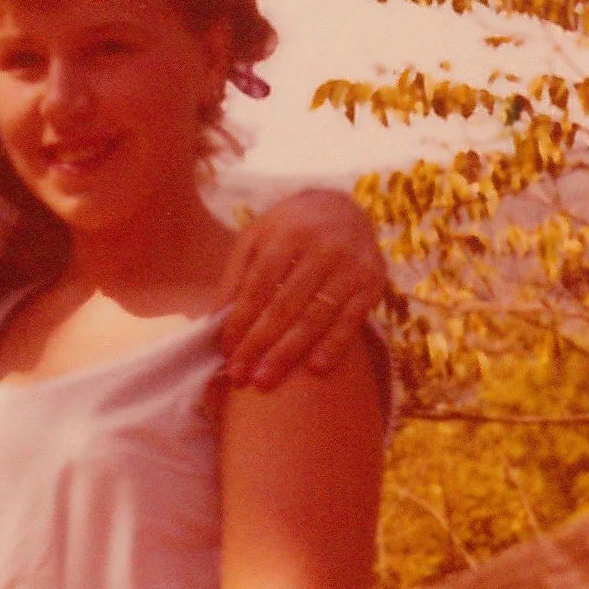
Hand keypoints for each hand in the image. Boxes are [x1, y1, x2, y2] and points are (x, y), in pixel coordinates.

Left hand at [219, 185, 387, 389]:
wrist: (343, 208)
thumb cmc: (289, 230)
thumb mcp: (257, 238)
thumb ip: (237, 276)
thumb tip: (215, 320)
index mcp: (287, 234)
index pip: (259, 285)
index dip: (240, 320)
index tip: (226, 351)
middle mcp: (323, 248)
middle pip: (286, 305)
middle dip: (260, 344)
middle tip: (240, 376)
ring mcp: (351, 265)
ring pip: (316, 317)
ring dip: (289, 352)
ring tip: (266, 379)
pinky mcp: (374, 282)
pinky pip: (352, 320)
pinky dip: (333, 345)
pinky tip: (313, 368)